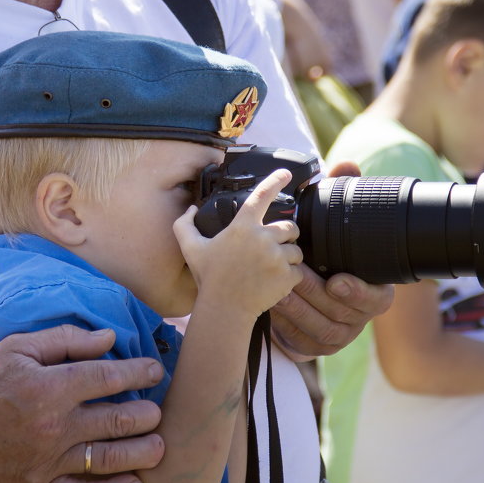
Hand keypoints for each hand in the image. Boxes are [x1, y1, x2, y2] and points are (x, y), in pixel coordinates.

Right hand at [0, 325, 166, 482]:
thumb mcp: (17, 347)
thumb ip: (65, 339)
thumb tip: (109, 338)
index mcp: (48, 387)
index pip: (107, 378)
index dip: (138, 372)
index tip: (155, 370)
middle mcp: (52, 426)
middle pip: (117, 421)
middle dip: (147, 415)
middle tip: (159, 410)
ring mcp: (48, 461)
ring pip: (109, 459)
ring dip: (142, 453)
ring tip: (159, 445)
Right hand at [174, 168, 302, 318]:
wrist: (224, 310)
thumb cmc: (208, 278)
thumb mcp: (190, 248)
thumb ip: (184, 224)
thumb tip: (190, 208)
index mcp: (243, 226)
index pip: (262, 195)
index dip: (276, 180)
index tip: (286, 173)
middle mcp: (263, 238)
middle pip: (290, 226)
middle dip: (285, 235)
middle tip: (273, 246)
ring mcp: (277, 257)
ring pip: (297, 250)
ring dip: (288, 256)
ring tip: (272, 267)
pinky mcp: (287, 276)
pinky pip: (299, 270)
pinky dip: (291, 276)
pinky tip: (276, 281)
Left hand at [269, 158, 392, 358]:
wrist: (313, 291)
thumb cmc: (328, 253)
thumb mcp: (337, 225)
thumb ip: (344, 195)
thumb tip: (345, 164)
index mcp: (375, 291)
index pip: (378, 299)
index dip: (360, 292)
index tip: (338, 280)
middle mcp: (359, 318)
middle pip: (341, 314)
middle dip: (315, 294)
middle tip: (293, 275)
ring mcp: (338, 336)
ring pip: (320, 329)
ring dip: (297, 310)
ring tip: (278, 290)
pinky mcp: (314, 347)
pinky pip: (302, 343)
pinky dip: (286, 327)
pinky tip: (272, 309)